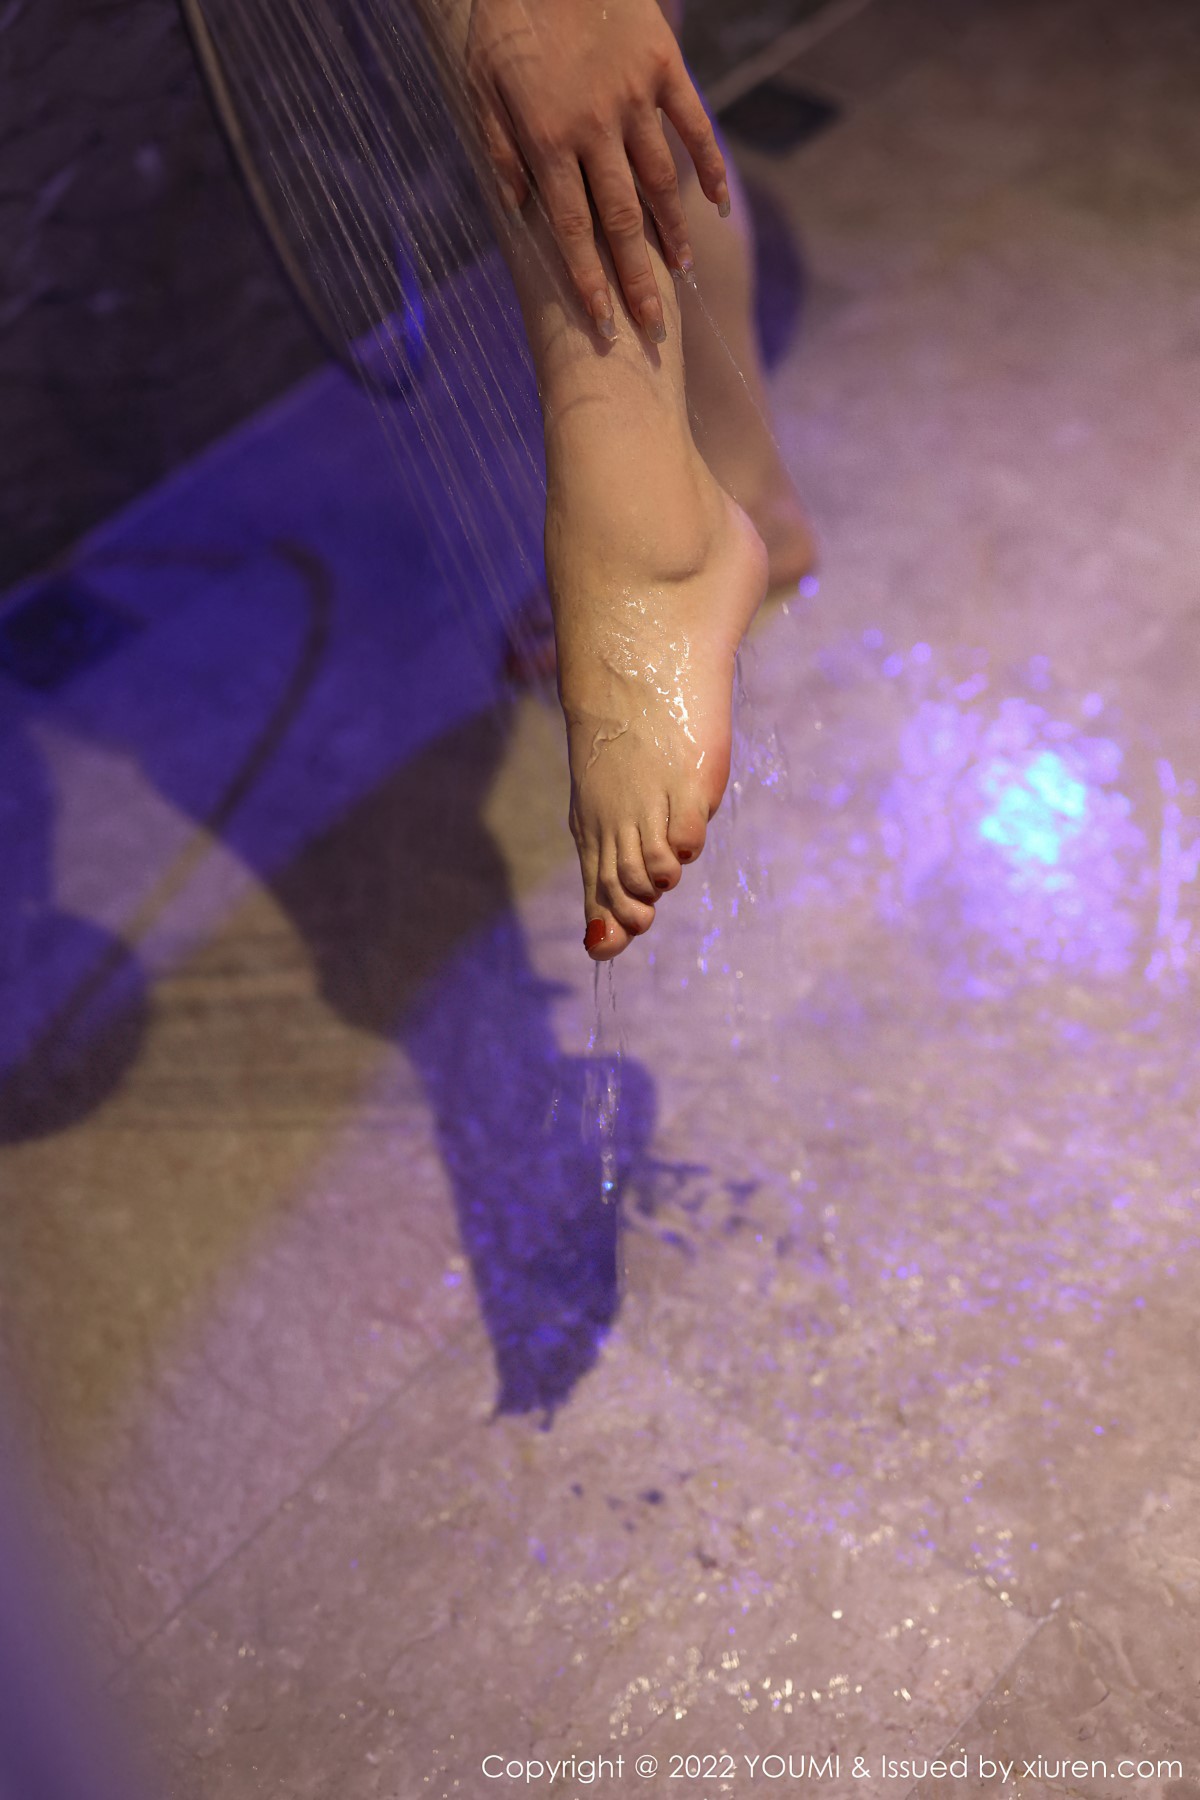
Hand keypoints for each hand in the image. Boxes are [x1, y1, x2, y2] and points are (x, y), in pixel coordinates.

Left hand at [464, 0, 729, 340]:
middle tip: (653, 325)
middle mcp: (594, 127)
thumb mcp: (482, 83)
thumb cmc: (506, 17)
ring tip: (679, 271)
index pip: (571, 228)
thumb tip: (520, 211)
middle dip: (637, 278)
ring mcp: (633, 98)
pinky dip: (707, 167)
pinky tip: (714, 205)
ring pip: (659, 181)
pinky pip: (691, 127)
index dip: (589, 281)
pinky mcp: (662, 67)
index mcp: (546, 139)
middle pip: (621, 220)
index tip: (604, 325)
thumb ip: (499, 150)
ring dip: (672, 232)